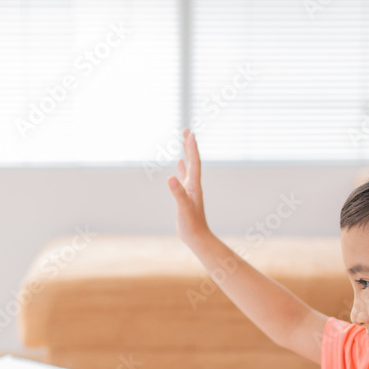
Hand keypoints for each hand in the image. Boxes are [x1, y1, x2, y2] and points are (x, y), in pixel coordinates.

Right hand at [167, 129, 210, 245]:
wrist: (197, 237)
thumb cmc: (191, 224)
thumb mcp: (183, 208)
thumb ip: (178, 193)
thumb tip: (171, 178)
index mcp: (194, 185)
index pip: (194, 162)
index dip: (192, 148)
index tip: (190, 134)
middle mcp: (193, 185)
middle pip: (193, 161)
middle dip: (189, 145)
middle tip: (187, 130)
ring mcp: (190, 189)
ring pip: (189, 167)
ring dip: (187, 153)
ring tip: (184, 141)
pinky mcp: (186, 195)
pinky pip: (184, 177)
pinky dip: (182, 168)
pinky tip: (180, 163)